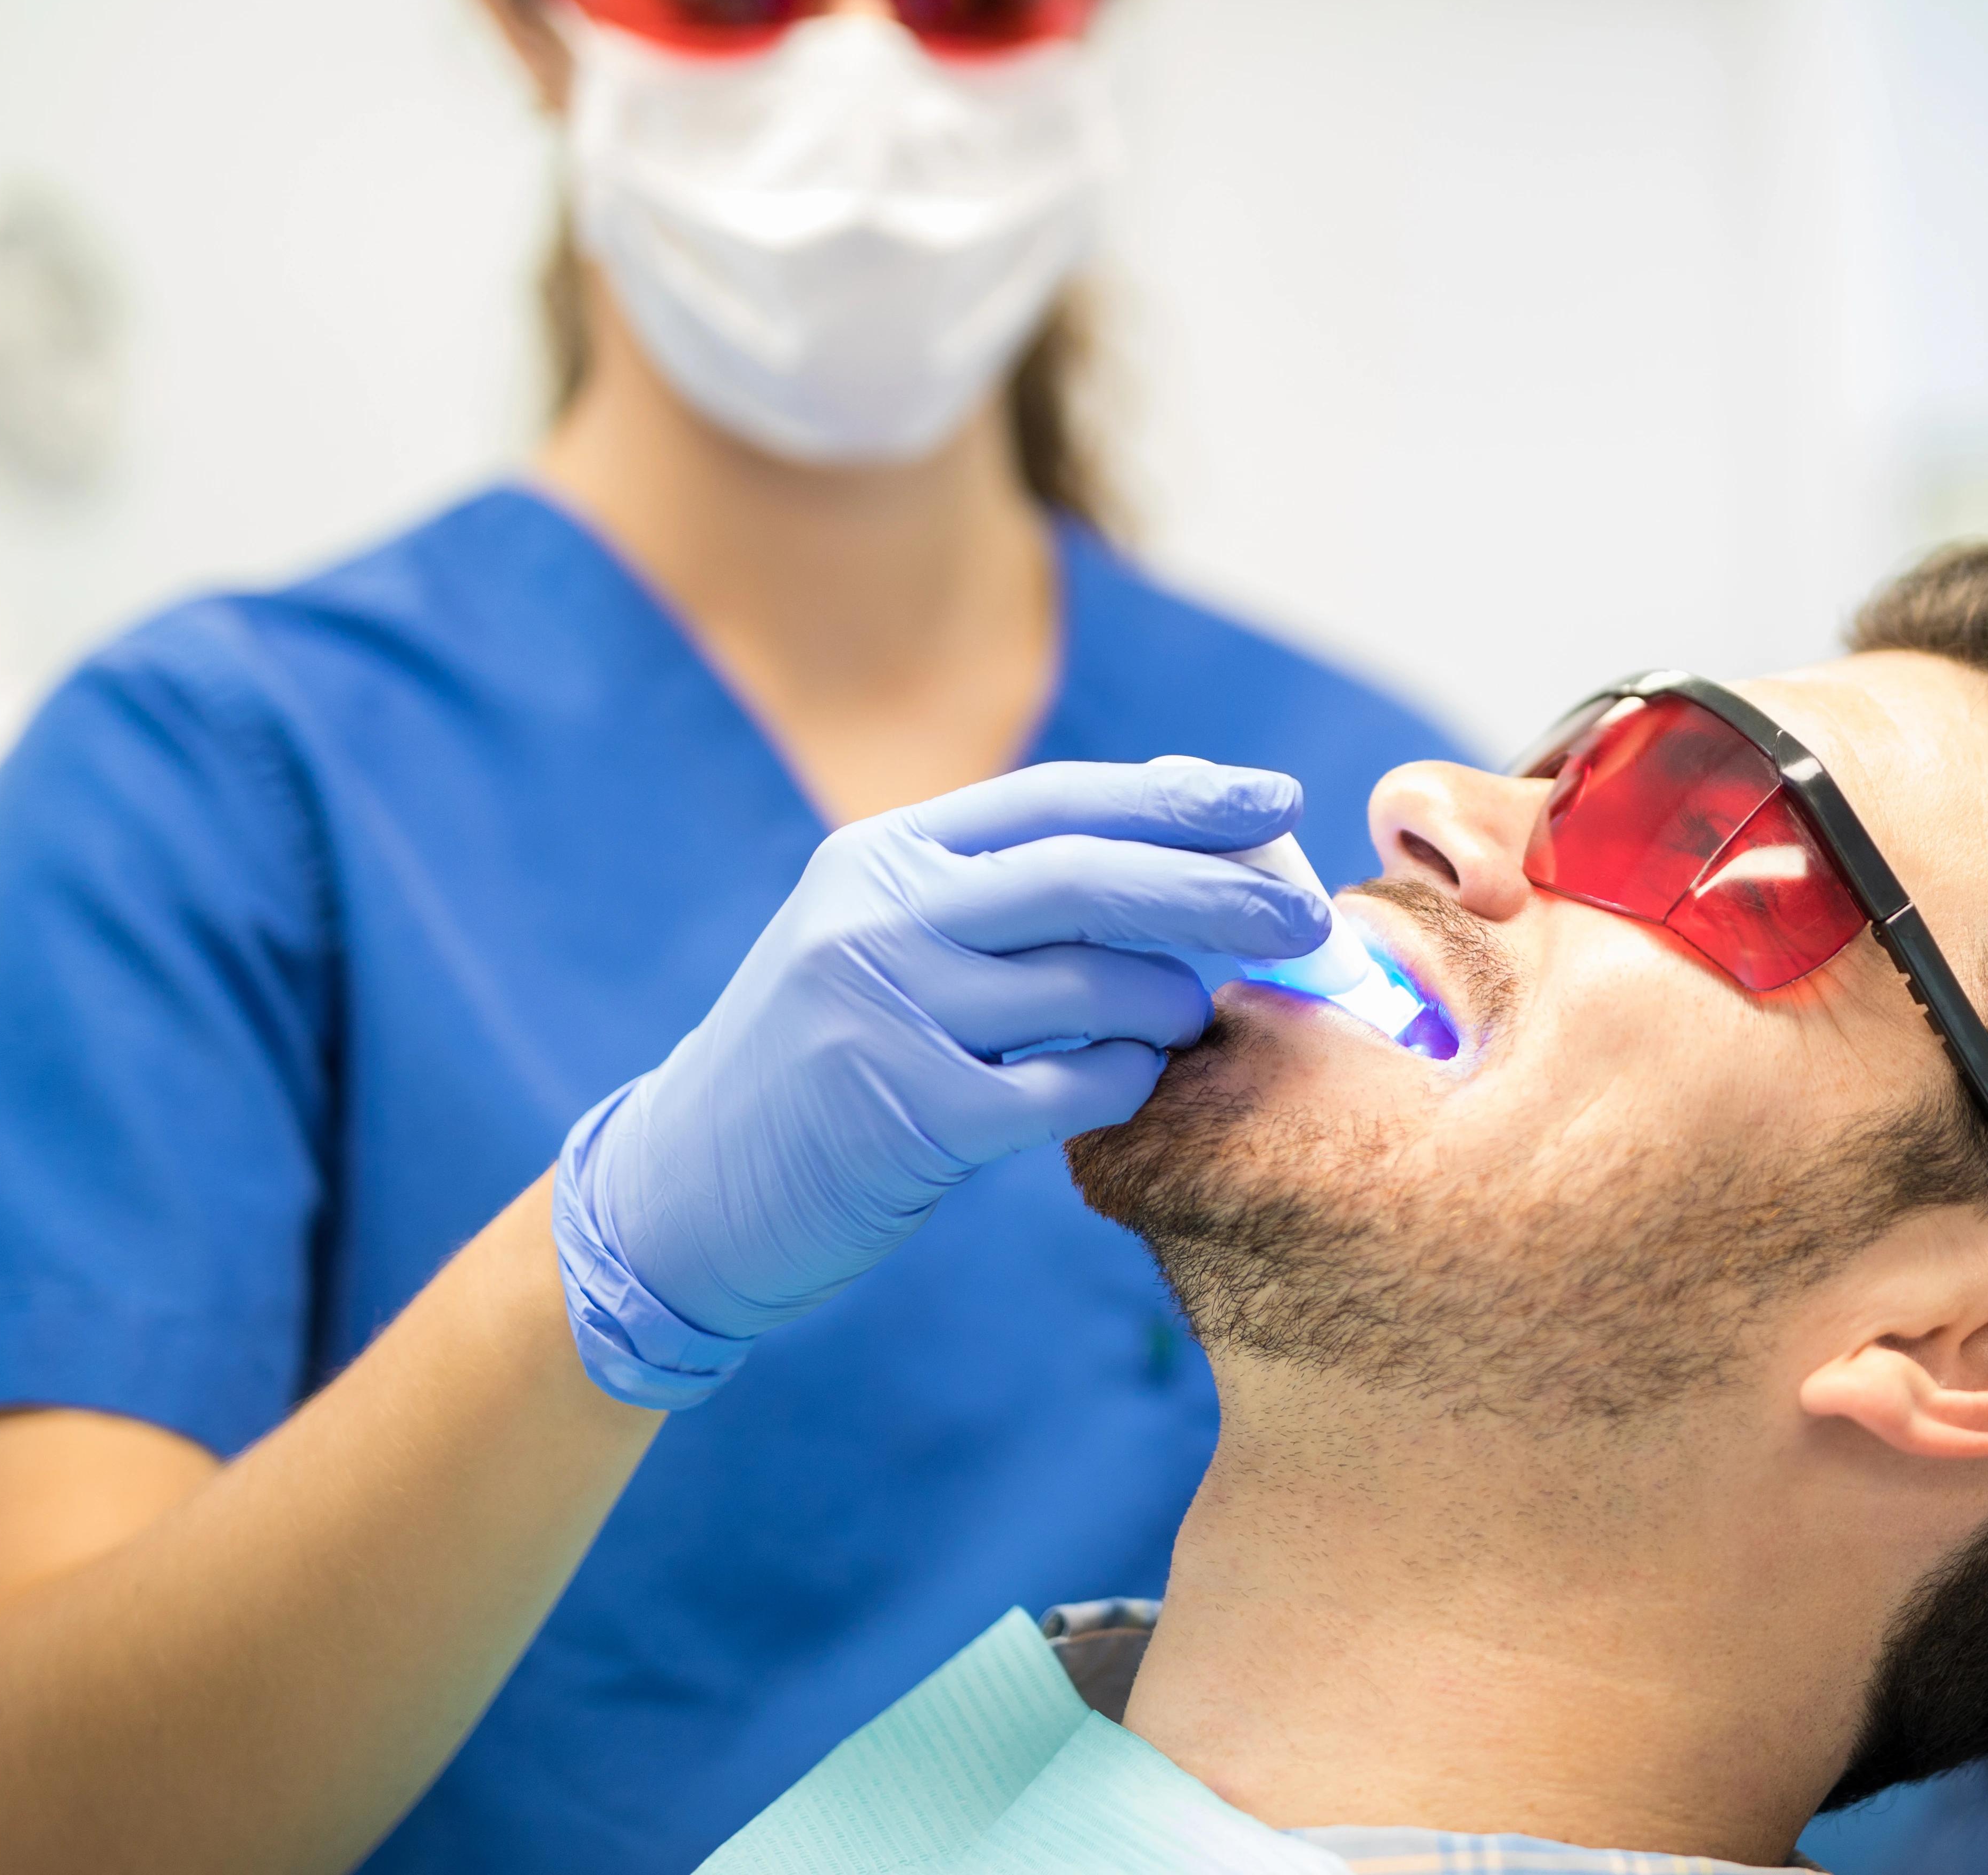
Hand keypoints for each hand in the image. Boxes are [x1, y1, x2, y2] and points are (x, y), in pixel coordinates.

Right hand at [551, 760, 1327, 1407]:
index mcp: (883, 855)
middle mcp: (878, 917)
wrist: (681, 1192)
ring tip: (1182, 1016)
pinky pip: (1073, 1086)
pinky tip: (1126, 1081)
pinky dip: (1127, 1080)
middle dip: (1220, 890)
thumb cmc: (826, 1061)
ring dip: (1172, 1000)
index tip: (1277, 799)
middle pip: (1094, 878)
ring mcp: (887, 1013)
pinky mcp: (907, 1116)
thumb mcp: (887, 939)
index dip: (1182, 795)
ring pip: (1096, 983)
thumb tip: (1192, 843)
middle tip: (1306, 916)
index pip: (1063, 800)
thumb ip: (1007, 893)